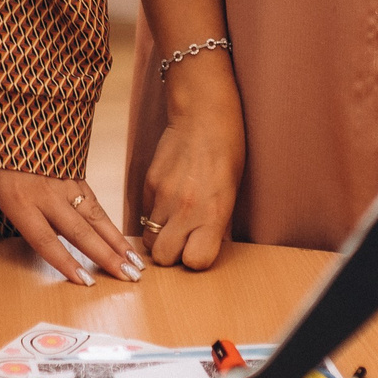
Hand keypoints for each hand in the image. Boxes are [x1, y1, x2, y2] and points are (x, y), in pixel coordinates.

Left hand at [0, 164, 141, 285]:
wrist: (16, 101)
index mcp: (22, 202)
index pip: (47, 240)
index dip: (66, 262)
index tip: (86, 283)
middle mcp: (49, 196)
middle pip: (81, 232)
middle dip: (106, 257)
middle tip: (129, 279)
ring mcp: (66, 184)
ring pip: (97, 218)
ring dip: (117, 243)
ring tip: (137, 265)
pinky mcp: (76, 173)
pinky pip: (98, 203)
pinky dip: (113, 223)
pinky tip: (126, 239)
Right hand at [140, 66, 244, 270]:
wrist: (202, 115)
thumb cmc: (227, 151)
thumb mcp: (232, 192)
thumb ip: (218, 224)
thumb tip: (209, 247)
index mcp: (213, 213)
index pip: (195, 261)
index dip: (196, 259)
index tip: (199, 249)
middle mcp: (186, 209)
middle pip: (163, 257)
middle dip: (171, 254)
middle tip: (182, 240)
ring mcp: (164, 196)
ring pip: (148, 239)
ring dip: (159, 236)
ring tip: (173, 223)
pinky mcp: (149, 183)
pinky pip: (144, 214)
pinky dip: (153, 215)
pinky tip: (167, 201)